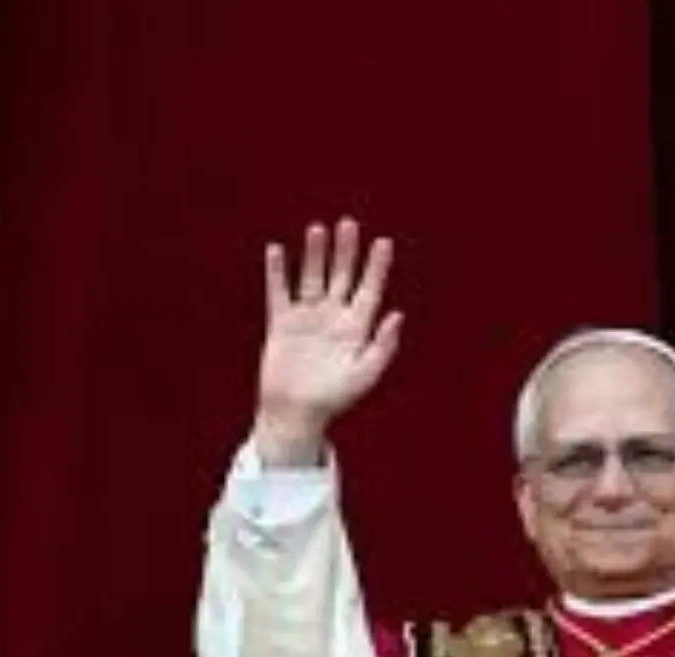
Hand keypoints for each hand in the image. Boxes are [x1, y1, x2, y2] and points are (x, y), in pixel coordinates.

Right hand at [254, 217, 402, 465]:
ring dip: (315, 255)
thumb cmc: (334, 399)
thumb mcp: (364, 375)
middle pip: (341, 276)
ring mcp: (307, 318)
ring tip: (318, 229)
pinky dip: (277, 272)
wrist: (295, 414)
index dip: (377, 267)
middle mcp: (333, 318)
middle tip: (349, 224)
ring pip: (312, 278)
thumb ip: (382, 346)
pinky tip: (276, 250)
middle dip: (346, 251)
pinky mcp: (282, 324)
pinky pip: (279, 293)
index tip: (384, 242)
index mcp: (356, 328)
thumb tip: (397, 315)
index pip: (369, 290)